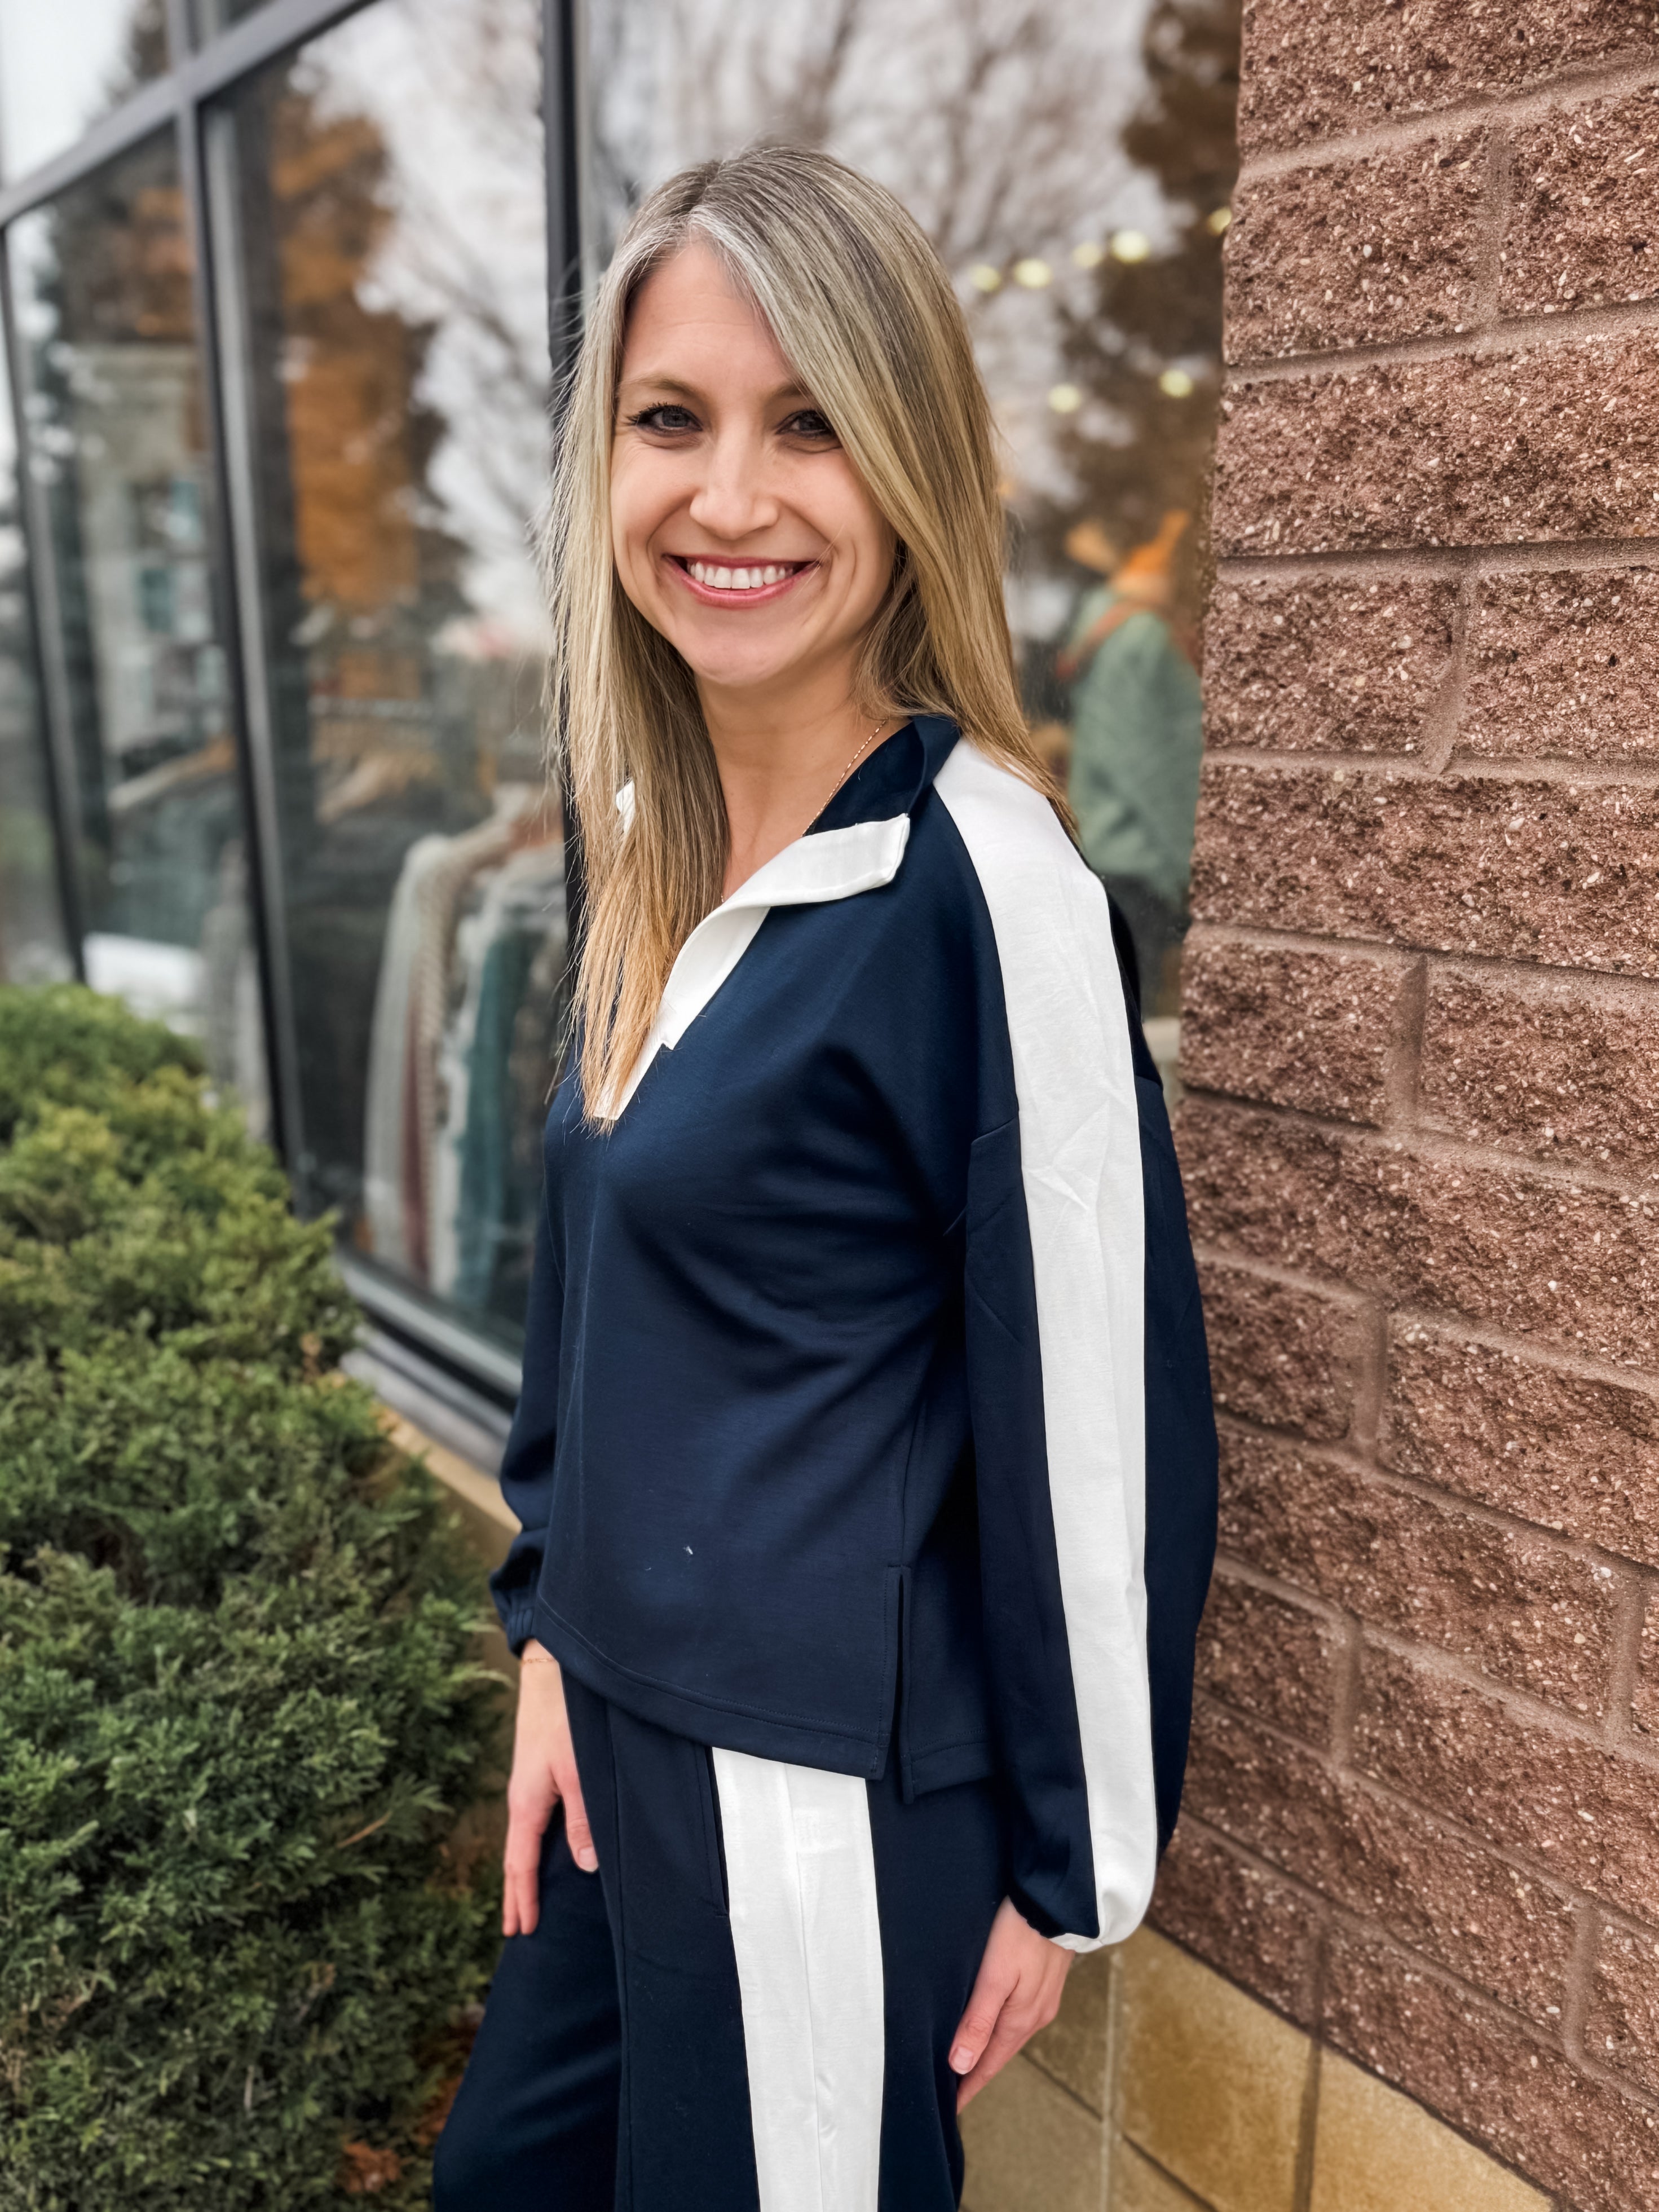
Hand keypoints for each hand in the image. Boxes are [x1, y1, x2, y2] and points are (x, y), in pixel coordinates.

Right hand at [502, 1644, 595, 1936]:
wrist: (552, 1669)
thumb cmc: (564, 1717)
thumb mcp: (577, 1771)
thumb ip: (583, 1819)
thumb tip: (584, 1867)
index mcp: (526, 1804)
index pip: (520, 1865)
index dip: (523, 1900)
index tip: (523, 1931)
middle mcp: (523, 1798)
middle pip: (515, 1858)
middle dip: (516, 1894)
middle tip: (515, 1929)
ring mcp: (529, 1785)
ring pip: (524, 1840)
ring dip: (524, 1872)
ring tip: (527, 1899)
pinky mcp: (540, 1771)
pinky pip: (533, 1822)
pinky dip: (533, 1847)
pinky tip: (546, 1851)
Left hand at [949, 1897, 1073, 2110]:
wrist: (1055, 1898)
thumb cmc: (1020, 1933)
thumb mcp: (994, 1977)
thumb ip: (978, 2021)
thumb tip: (961, 2064)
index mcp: (1021, 2020)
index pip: (988, 2064)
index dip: (968, 2086)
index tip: (949, 2107)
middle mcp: (1035, 2015)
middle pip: (999, 2052)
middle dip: (976, 2071)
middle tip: (952, 2088)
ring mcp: (1042, 1999)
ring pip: (1009, 2034)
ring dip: (988, 2049)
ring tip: (967, 2059)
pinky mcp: (1044, 1981)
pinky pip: (1018, 2015)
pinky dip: (1000, 2027)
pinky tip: (990, 2022)